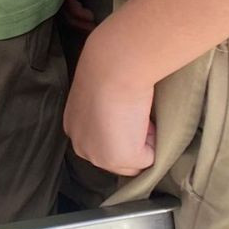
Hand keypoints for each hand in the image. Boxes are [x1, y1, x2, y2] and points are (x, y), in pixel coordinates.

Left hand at [62, 0, 100, 32]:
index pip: (61, 7)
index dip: (71, 20)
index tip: (86, 26)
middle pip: (61, 12)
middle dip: (75, 25)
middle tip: (88, 31)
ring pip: (65, 10)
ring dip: (78, 22)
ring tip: (90, 27)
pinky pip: (70, 2)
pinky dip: (79, 12)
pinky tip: (89, 16)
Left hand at [63, 21, 156, 176]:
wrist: (114, 65)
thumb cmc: (107, 68)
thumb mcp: (97, 93)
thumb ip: (103, 114)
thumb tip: (125, 121)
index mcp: (74, 128)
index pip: (102, 145)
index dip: (122, 131)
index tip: (127, 111)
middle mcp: (81, 146)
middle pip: (117, 161)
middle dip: (133, 142)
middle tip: (135, 113)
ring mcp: (100, 156)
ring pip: (134, 163)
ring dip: (144, 142)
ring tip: (138, 113)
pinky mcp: (123, 158)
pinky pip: (150, 159)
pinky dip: (154, 140)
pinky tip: (142, 117)